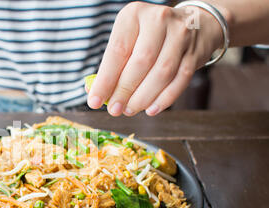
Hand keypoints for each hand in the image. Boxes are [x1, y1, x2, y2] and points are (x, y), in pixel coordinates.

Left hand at [87, 2, 222, 115]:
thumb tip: (94, 92)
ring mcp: (181, 35)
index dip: (105, 80)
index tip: (94, 101)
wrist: (192, 23)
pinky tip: (150, 109)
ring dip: (142, 98)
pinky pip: (179, 81)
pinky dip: (164, 99)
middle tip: (114, 109)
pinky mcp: (195, 53)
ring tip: (129, 110)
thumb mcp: (128, 39)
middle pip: (140, 63)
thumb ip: (112, 64)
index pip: (117, 51)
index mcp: (134, 15)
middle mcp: (159, 20)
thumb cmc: (149, 36)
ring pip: (161, 73)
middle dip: (124, 91)